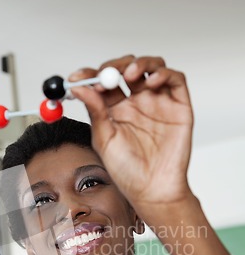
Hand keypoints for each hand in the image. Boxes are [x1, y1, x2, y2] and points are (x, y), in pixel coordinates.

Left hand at [69, 55, 193, 223]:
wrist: (153, 191)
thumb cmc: (128, 173)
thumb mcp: (104, 140)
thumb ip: (95, 111)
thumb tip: (78, 87)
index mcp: (115, 110)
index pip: (101, 82)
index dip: (89, 75)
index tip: (76, 78)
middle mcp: (136, 103)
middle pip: (125, 69)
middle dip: (113, 67)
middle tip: (104, 76)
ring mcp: (157, 102)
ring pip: (150, 67)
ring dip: (138, 63)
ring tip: (128, 75)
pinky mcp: (178, 106)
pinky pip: (175, 79)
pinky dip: (163, 72)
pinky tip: (150, 81)